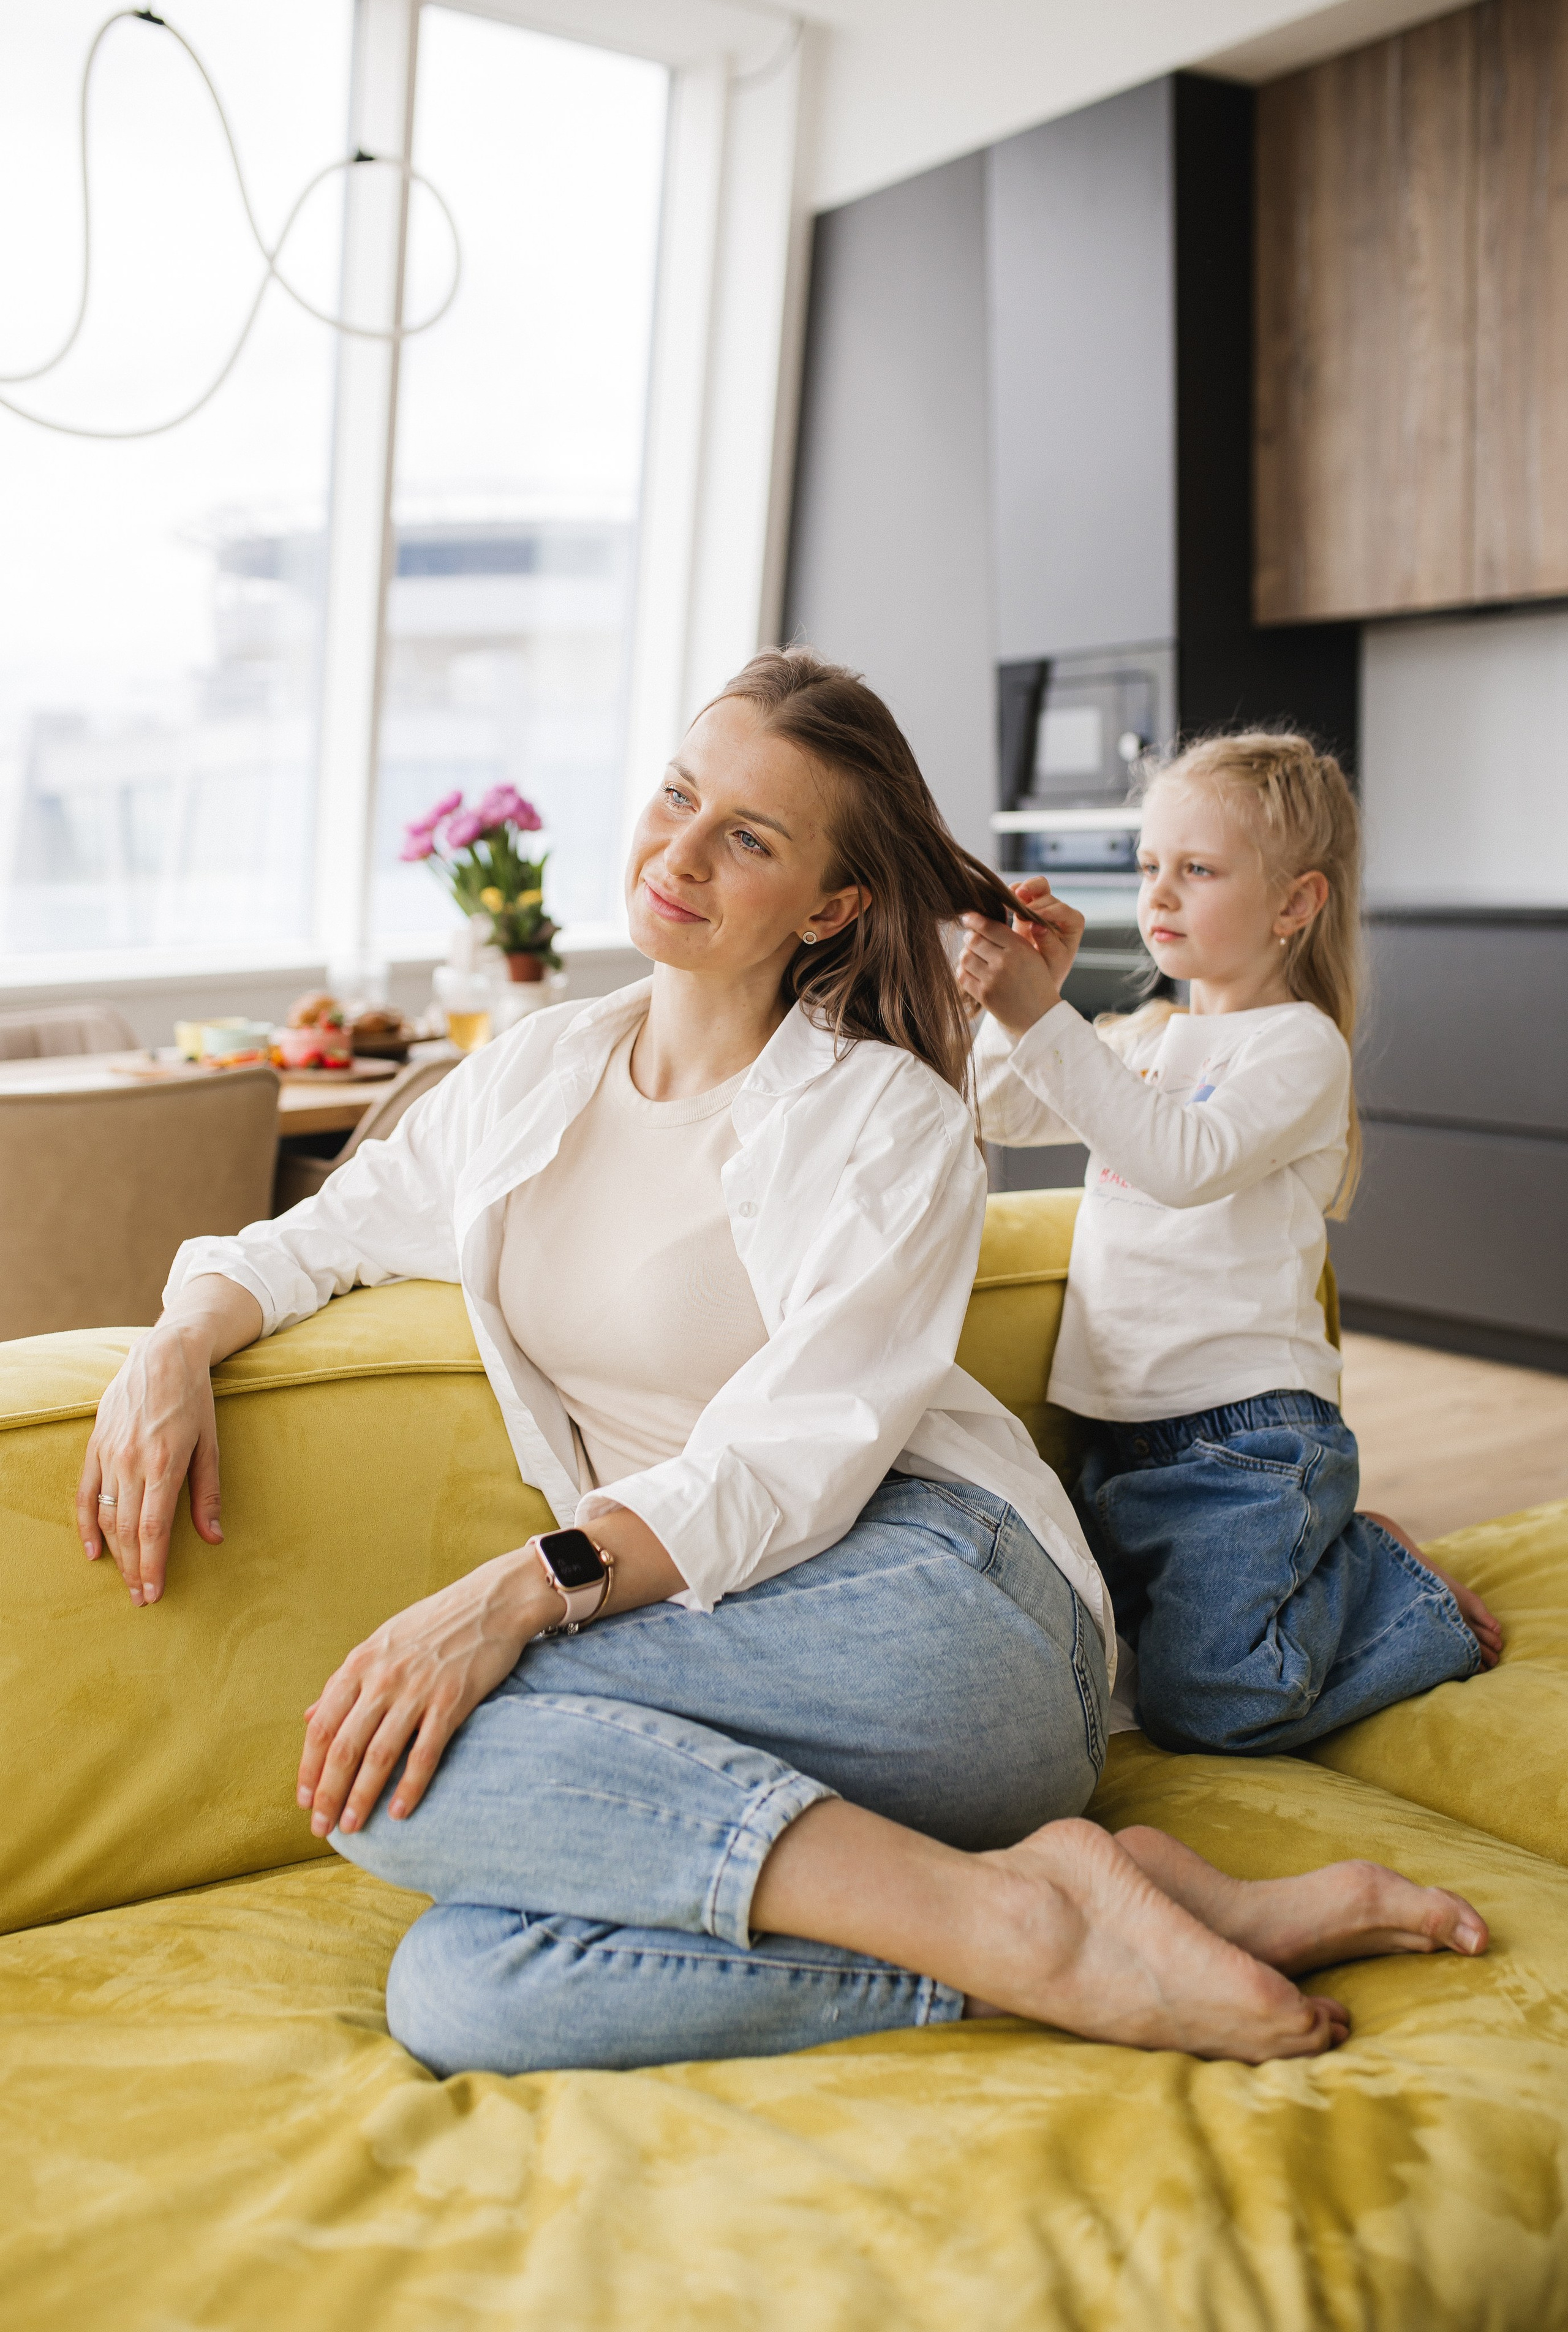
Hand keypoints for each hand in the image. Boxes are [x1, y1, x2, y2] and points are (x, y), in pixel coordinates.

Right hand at [76, 1274, 260, 1605]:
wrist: (163, 1355)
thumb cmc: (195, 1400)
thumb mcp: (211, 1445)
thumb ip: (208, 1494)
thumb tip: (214, 1539)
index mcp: (165, 1463)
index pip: (153, 1529)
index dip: (153, 1565)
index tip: (154, 1593)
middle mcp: (132, 1461)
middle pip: (127, 1530)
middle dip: (135, 1569)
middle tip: (142, 1598)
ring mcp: (109, 1453)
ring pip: (106, 1516)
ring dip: (115, 1554)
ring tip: (126, 1581)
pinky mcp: (95, 1445)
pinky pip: (86, 1493)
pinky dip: (86, 1524)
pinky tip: (92, 1551)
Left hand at [297, 1546, 560, 1837]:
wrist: (490, 1601)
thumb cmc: (432, 1624)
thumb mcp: (379, 1644)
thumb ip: (345, 1683)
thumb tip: (309, 1719)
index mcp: (360, 1664)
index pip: (322, 1726)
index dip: (309, 1768)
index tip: (305, 1801)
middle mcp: (382, 1679)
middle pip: (345, 1747)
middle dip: (329, 1794)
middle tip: (322, 1828)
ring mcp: (417, 1691)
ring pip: (379, 1756)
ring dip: (362, 1797)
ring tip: (352, 1827)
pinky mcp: (452, 1701)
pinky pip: (425, 1753)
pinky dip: (410, 1787)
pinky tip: (399, 1812)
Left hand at [958, 907, 1076, 1041]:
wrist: (1040, 1015)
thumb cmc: (1036, 982)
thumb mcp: (1032, 955)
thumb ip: (1011, 939)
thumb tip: (982, 923)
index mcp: (1019, 948)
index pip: (989, 927)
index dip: (974, 919)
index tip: (967, 917)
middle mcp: (1004, 962)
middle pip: (973, 940)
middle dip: (969, 937)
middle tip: (970, 938)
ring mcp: (992, 980)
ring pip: (965, 957)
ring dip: (965, 953)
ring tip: (971, 954)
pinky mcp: (984, 995)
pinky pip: (963, 976)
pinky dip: (963, 970)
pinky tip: (970, 969)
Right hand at [1009, 877, 1085, 989]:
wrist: (1036, 974)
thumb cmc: (1050, 971)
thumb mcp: (1052, 962)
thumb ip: (1048, 943)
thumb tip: (1037, 925)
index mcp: (1072, 924)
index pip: (1063, 911)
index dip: (1048, 912)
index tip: (1033, 920)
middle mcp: (1060, 912)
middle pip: (1048, 896)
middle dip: (1033, 904)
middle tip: (1020, 916)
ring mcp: (1044, 906)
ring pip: (1038, 886)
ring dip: (1025, 889)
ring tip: (1013, 898)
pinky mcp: (1028, 906)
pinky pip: (1023, 891)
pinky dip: (1014, 890)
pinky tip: (1006, 898)